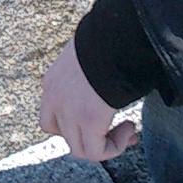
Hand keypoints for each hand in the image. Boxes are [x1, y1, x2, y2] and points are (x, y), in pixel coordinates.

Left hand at [39, 39, 139, 161]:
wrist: (116, 30)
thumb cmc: (111, 35)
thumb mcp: (90, 55)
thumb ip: (90, 72)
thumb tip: (108, 74)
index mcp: (53, 81)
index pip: (51, 117)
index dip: (77, 126)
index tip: (103, 119)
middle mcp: (53, 98)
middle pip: (65, 136)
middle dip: (94, 137)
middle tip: (122, 130)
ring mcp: (67, 110)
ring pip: (81, 149)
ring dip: (107, 145)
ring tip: (129, 130)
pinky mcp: (87, 119)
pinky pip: (96, 152)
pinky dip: (115, 147)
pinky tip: (131, 130)